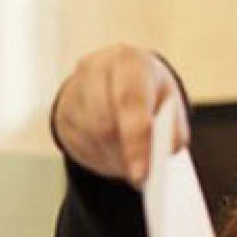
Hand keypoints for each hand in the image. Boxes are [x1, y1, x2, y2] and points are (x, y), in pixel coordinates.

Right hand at [51, 44, 188, 185]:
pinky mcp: (63, 112)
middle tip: (141, 176)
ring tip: (132, 163)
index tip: (143, 174)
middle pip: (105, 125)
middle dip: (125, 156)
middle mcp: (95, 70)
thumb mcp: (168, 100)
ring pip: (92, 140)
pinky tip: (114, 155)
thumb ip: (173, 126)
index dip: (136, 140)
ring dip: (114, 159)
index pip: (129, 102)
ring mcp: (74, 91)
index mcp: (128, 61)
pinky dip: (100, 158)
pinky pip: (80, 147)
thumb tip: (166, 152)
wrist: (111, 76)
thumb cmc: (147, 90)